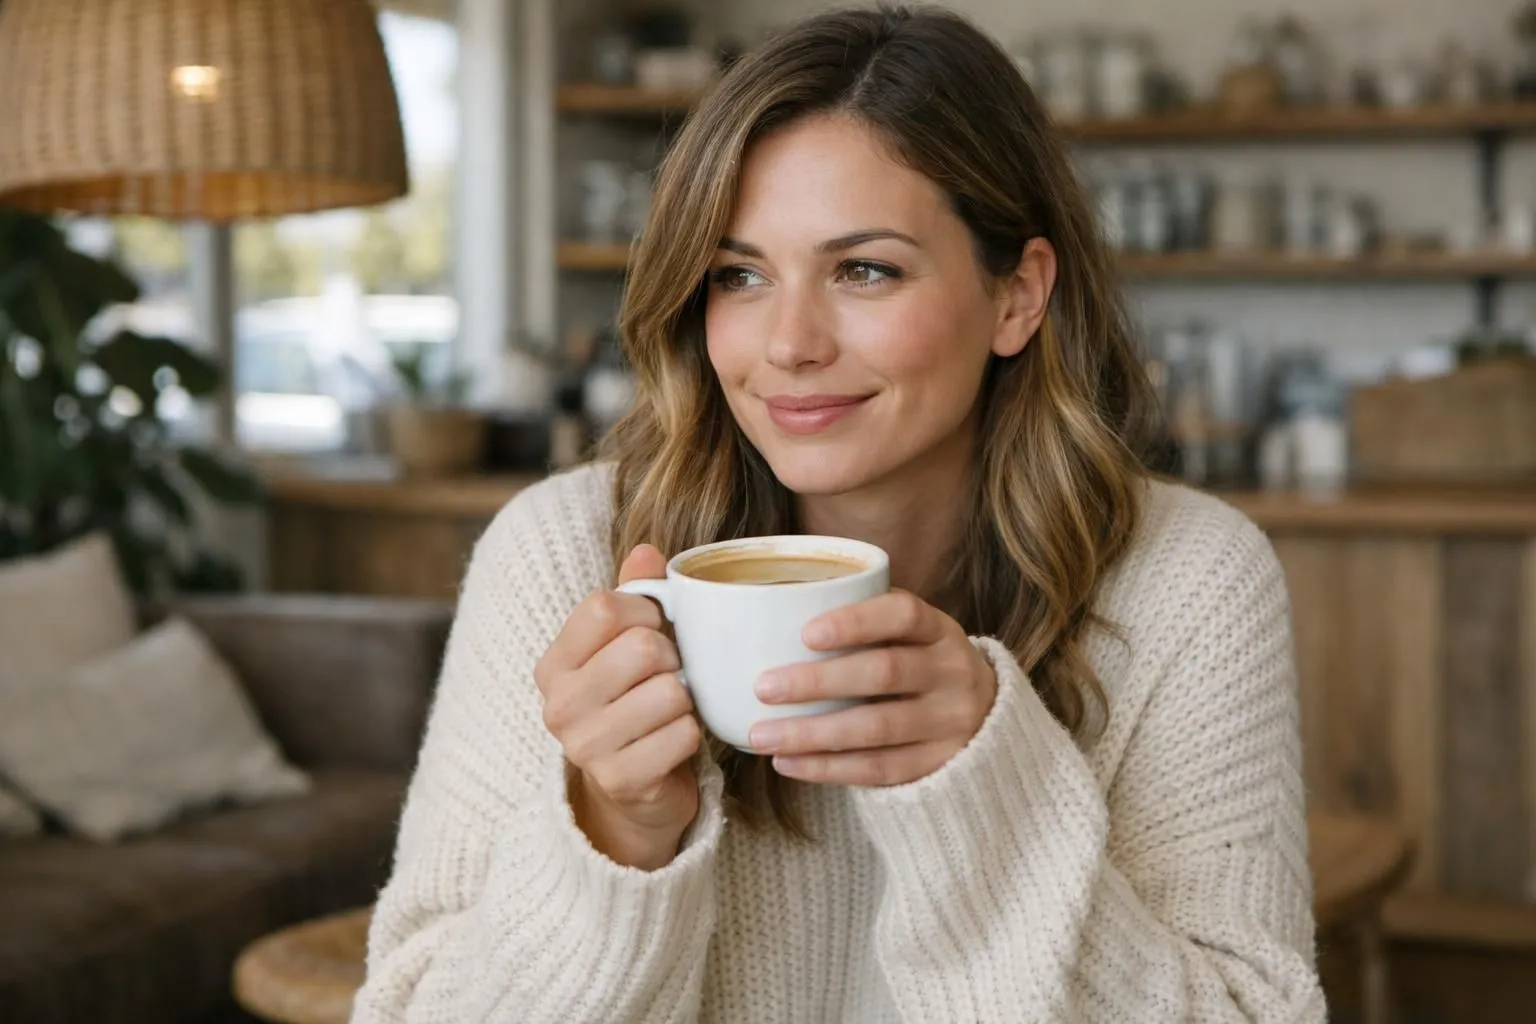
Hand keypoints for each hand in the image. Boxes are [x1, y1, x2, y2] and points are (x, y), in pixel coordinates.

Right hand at [534, 545, 701, 869]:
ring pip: (670, 692)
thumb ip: (635, 595)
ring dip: (686, 698)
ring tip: (672, 708)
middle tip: (669, 675)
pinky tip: (676, 741)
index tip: (654, 630)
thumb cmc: (633, 703)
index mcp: (554, 663)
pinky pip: (683, 734)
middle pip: (642, 647)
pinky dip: (692, 734)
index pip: (604, 606)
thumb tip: (648, 551)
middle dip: (672, 658)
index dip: (646, 611)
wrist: (634, 791)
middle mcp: (559, 704)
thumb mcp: (626, 646)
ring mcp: (585, 747)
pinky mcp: (620, 780)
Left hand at [747, 591, 996, 786]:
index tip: (806, 634)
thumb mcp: (910, 636)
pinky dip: (828, 768)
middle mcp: (953, 672)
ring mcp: (951, 722)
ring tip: (761, 736)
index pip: (904, 615)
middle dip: (818, 682)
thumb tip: (775, 619)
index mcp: (940, 629)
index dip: (856, 622)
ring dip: (812, 734)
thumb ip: (865, 625)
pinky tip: (788, 763)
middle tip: (764, 688)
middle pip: (885, 673)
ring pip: (876, 728)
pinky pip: (879, 770)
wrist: (983, 717)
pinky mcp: (940, 765)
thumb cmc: (920, 664)